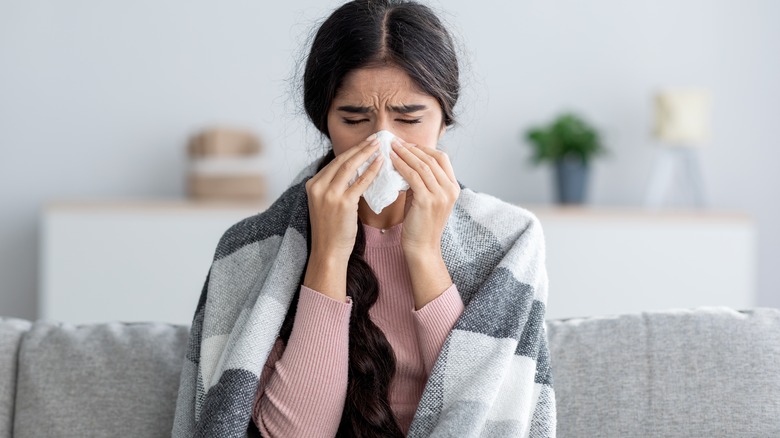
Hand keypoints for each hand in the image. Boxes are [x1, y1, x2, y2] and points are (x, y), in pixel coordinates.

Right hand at [303, 135, 382, 300]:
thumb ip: (336, 187)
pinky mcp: (342, 203)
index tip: (366, 143)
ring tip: (380, 146)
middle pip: (342, 161)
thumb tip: (355, 171)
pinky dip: (371, 171)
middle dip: (360, 148)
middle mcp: (318, 186)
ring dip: (366, 154)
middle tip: (376, 139)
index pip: (335, 162)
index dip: (352, 151)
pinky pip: (359, 182)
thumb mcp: (327, 204)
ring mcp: (329, 194)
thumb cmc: (331, 230)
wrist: (328, 252)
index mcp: (313, 184)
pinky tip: (381, 163)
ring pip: (350, 167)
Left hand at [390, 139, 459, 253]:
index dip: (424, 149)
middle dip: (412, 148)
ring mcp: (441, 195)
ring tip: (392, 147)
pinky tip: (391, 160)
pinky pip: (413, 177)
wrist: (422, 247)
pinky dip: (401, 165)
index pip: (442, 159)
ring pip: (422, 165)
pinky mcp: (427, 201)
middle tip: (396, 141)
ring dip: (405, 154)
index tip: (407, 144)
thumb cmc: (420, 224)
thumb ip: (422, 181)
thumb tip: (406, 162)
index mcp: (453, 188)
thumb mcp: (425, 198)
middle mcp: (450, 189)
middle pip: (432, 159)